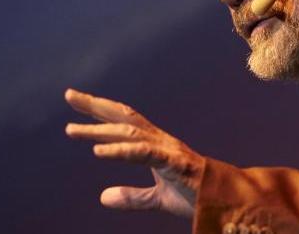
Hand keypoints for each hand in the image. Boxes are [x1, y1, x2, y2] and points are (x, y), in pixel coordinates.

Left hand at [64, 88, 204, 217]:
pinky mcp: (175, 164)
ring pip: (129, 133)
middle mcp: (161, 141)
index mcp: (157, 146)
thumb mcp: (158, 199)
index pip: (126, 122)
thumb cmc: (198, 196)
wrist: (229, 203)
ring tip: (73, 130)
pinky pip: (144, 154)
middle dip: (96, 106)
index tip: (76, 101)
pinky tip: (99, 151)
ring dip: (100, 131)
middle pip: (124, 117)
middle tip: (69, 95)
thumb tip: (103, 196)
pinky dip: (120, 151)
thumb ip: (132, 197)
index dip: (102, 112)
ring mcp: (168, 150)